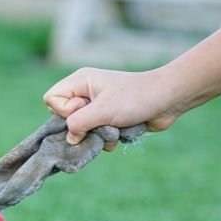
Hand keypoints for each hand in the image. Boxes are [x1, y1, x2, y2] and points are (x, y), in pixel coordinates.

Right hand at [43, 67, 184, 149]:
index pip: (51, 99)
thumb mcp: (102, 111)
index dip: (63, 111)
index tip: (85, 111)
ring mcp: (96, 105)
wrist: (168, 100)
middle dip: (80, 127)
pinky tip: (119, 135)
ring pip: (79, 129)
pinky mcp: (107, 118)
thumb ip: (78, 124)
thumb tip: (70, 139)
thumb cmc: (135, 98)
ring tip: (113, 129)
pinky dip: (105, 139)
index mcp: (80, 81)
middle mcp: (85, 92)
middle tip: (99, 121)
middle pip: (63, 116)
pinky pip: (94, 134)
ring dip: (95, 135)